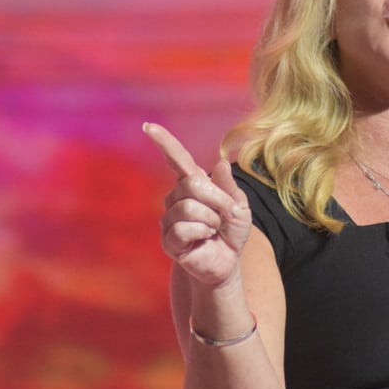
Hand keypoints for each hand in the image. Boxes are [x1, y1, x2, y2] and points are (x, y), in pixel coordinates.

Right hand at [143, 122, 252, 287]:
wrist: (227, 262)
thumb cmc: (231, 231)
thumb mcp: (239, 207)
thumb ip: (230, 187)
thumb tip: (220, 163)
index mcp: (194, 184)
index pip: (178, 160)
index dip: (165, 143)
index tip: (148, 126)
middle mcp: (176, 197)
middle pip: (193, 184)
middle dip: (218, 200)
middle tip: (225, 214)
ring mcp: (170, 218)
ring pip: (190, 207)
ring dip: (212, 219)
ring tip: (214, 229)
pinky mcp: (169, 240)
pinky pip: (185, 228)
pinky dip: (203, 233)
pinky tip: (204, 239)